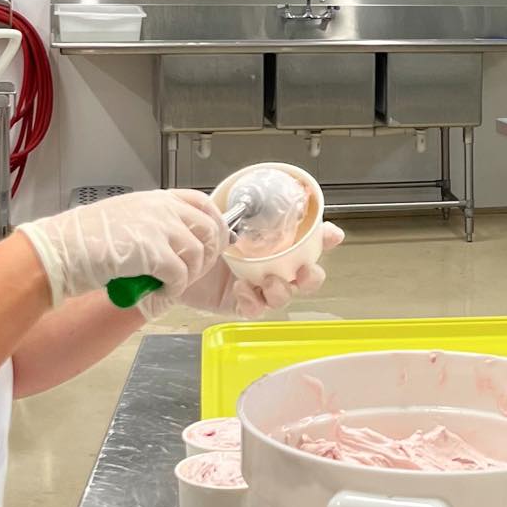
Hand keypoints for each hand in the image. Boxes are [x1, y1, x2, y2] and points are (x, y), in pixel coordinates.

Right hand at [18, 190, 227, 307]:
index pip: (203, 204)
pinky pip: (180, 275)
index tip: (214, 243)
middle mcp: (162, 208)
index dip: (215, 225)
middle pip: (208, 229)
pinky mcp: (153, 252)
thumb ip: (152, 224)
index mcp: (156, 199)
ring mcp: (159, 228)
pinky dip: (174, 290)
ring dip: (188, 275)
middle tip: (194, 273)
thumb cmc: (83, 239)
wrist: (59, 250)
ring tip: (170, 286)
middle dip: (207, 254)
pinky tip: (160, 294)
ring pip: (196, 255)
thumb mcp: (125, 218)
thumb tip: (173, 244)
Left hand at [172, 222, 346, 318]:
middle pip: (306, 278)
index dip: (327, 239)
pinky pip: (255, 310)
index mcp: (276, 245)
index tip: (331, 235)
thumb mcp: (228, 212)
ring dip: (281, 292)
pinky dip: (253, 303)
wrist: (175, 251)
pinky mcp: (239, 305)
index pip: (311, 241)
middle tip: (303, 272)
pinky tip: (242, 290)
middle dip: (311, 277)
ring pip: (283, 297)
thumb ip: (252, 206)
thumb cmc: (205, 232)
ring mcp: (257, 288)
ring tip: (267, 282)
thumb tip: (265, 196)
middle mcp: (272, 267)